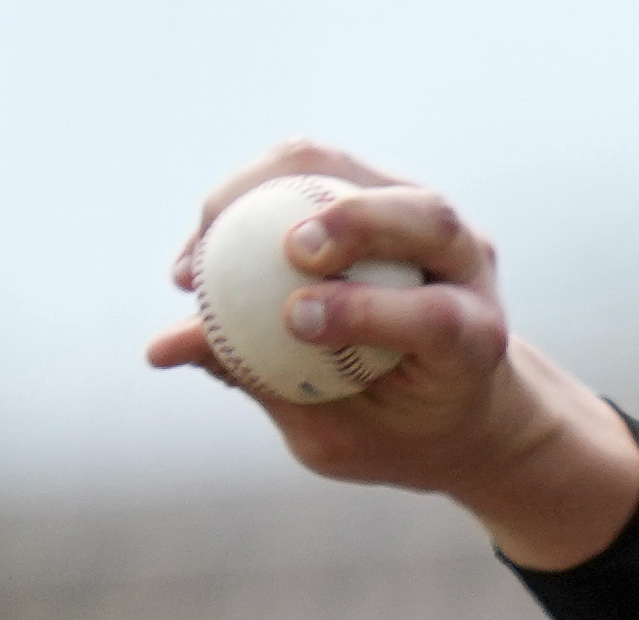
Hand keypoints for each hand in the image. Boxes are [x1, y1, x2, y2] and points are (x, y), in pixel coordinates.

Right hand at [146, 146, 638, 571]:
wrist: (459, 397)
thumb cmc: (397, 430)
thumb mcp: (336, 434)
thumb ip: (265, 387)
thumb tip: (161, 348)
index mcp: (477, 342)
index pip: (435, 315)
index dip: (366, 310)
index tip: (295, 321)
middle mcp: (469, 265)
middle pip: (423, 216)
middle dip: (349, 222)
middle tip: (282, 251)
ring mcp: (431, 218)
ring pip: (356, 172)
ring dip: (272, 189)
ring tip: (205, 243)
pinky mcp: (384, 188)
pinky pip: (315, 166)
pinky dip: (254, 187)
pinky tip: (207, 232)